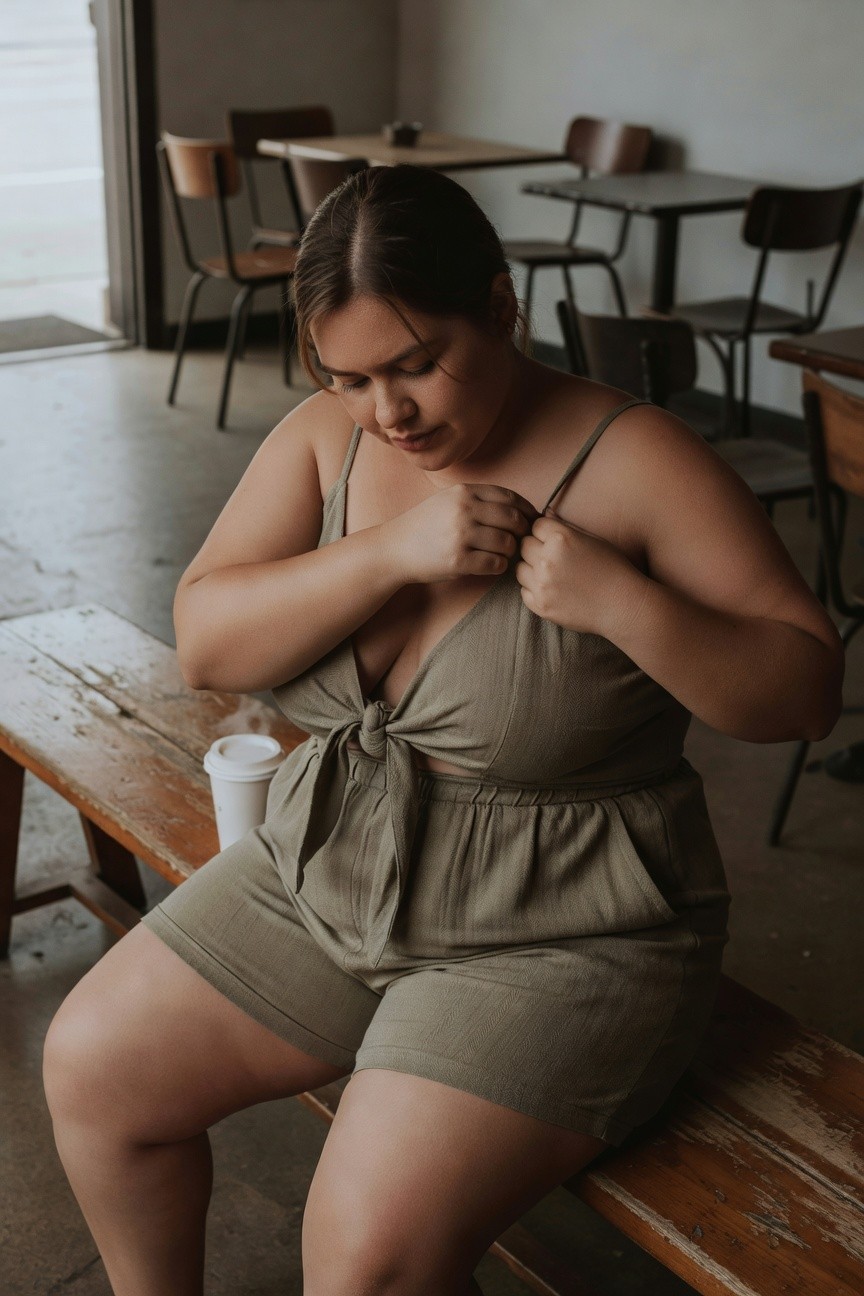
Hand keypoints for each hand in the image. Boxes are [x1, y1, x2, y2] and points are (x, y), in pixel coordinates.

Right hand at [380, 484, 537, 584]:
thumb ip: (477, 499)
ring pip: (507, 543)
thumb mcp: (447, 499)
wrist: (394, 548)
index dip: (527, 510)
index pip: (510, 497)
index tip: (532, 520)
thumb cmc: (424, 525)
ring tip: (503, 554)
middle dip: (524, 531)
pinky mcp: (458, 560)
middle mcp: (464, 510)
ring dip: (511, 551)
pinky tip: (493, 565)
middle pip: (513, 519)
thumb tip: (516, 507)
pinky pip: (495, 564)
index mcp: (464, 492)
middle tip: (523, 541)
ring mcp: (461, 535)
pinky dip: (500, 566)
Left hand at [515, 510, 644, 638]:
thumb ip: (565, 526)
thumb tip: (544, 512)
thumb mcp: (592, 539)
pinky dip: (534, 590)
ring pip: (520, 569)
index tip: (555, 541)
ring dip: (531, 569)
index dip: (544, 532)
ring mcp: (542, 584)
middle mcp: (547, 560)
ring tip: (553, 575)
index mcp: (561, 538)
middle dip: (536, 549)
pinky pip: (524, 591)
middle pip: (524, 546)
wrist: (622, 604)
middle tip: (554, 559)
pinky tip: (553, 590)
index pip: (535, 526)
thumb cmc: (612, 568)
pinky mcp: (541, 605)